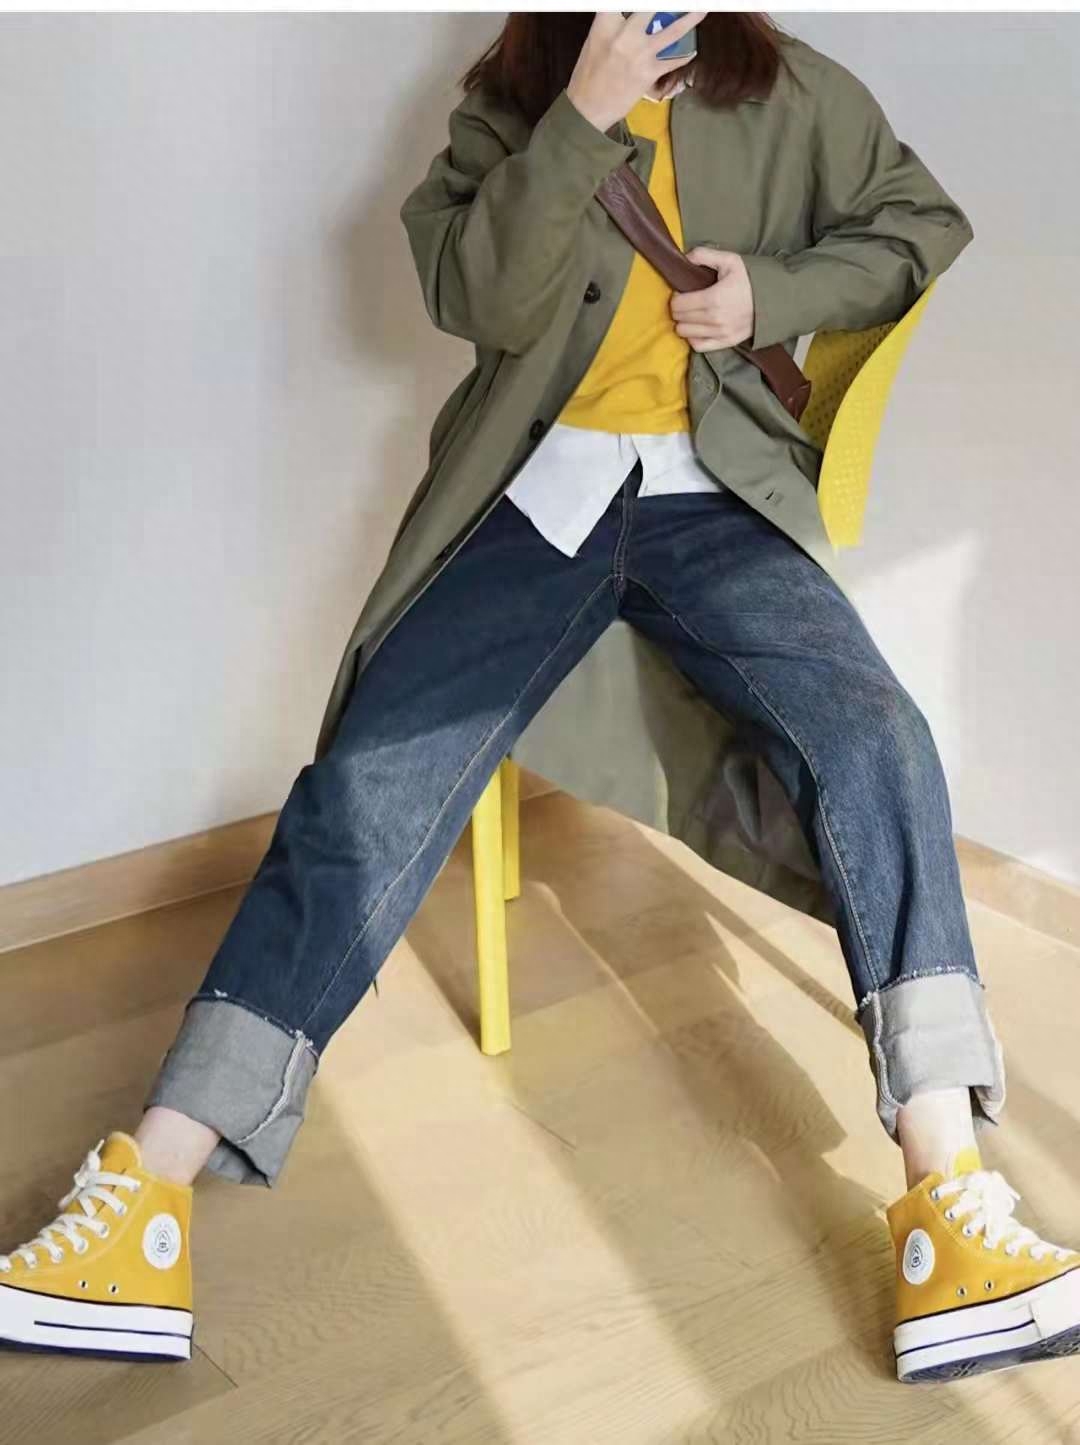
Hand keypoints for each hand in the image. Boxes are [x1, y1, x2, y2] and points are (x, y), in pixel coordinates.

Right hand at [566, 11, 706, 134]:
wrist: (588, 110)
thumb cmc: (588, 76)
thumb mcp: (595, 41)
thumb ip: (612, 24)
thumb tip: (627, 14)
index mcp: (605, 24)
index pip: (622, 1)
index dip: (640, 0)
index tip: (645, 2)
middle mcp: (624, 35)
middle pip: (650, 7)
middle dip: (667, 4)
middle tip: (680, 0)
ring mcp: (639, 54)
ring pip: (672, 31)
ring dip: (691, 18)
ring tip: (702, 8)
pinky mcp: (649, 73)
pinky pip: (673, 61)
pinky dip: (685, 56)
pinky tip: (691, 50)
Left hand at [670, 247, 755, 349]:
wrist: (775, 298)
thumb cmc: (751, 278)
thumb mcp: (730, 260)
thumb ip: (704, 255)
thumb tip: (685, 257)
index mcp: (713, 298)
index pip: (678, 305)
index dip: (675, 298)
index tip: (682, 292)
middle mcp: (714, 319)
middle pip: (680, 319)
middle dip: (679, 310)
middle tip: (686, 302)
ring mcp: (720, 333)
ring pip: (685, 333)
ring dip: (684, 323)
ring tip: (692, 315)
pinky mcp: (726, 342)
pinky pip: (698, 346)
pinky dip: (693, 338)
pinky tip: (697, 328)